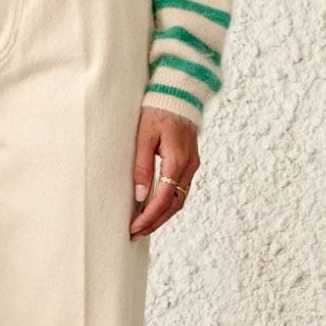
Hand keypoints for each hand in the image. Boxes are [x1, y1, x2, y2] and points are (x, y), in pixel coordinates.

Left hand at [129, 106, 199, 238]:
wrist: (178, 91)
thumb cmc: (158, 109)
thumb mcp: (144, 136)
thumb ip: (142, 166)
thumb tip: (141, 196)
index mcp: (177, 160)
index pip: (163, 199)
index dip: (148, 217)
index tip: (134, 228)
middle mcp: (189, 165)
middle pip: (174, 205)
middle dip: (155, 222)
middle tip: (136, 233)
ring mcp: (192, 164)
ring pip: (180, 199)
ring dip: (163, 215)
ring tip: (144, 225)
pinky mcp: (190, 160)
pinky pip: (182, 188)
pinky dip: (169, 202)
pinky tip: (155, 206)